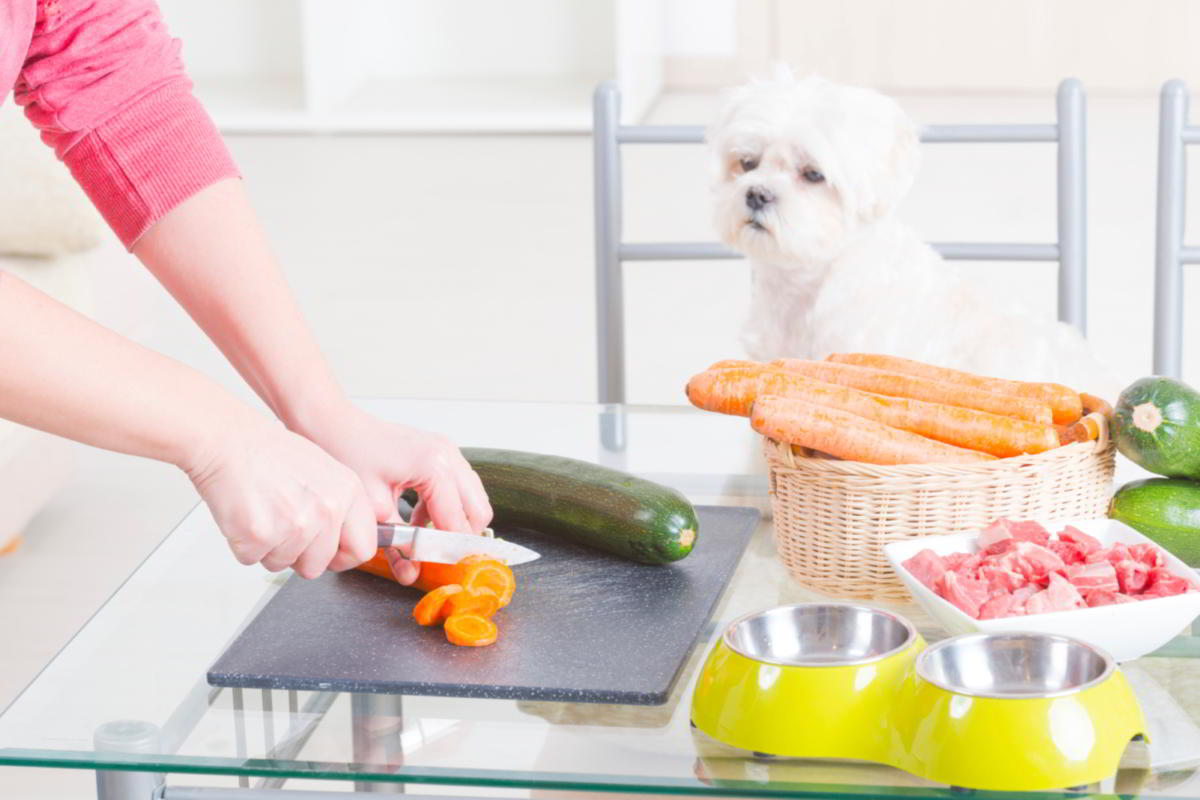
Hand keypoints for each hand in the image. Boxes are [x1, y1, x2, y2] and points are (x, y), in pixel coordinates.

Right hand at [185, 417, 377, 577]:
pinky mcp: (260, 536)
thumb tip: (348, 539)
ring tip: (263, 512)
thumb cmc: (270, 453)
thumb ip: (341, 507)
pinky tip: (246, 515)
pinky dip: (244, 544)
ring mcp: (295, 525)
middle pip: (318, 565)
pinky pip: (253, 560)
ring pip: (283, 564)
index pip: (363, 548)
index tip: (329, 554)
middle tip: (283, 526)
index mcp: (348, 493)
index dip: (341, 556)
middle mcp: (327, 510)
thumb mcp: (325, 472)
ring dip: (269, 548)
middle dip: (298, 555)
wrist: (229, 441)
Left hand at [296, 404, 491, 584]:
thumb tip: (412, 571)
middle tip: (439, 560)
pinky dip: (444, 508)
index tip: (446, 572)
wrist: (333, 423)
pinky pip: (458, 487)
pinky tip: (417, 520)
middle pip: (478, 511)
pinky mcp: (439, 452)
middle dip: (460, 538)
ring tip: (425, 540)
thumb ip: (397, 541)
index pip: (458, 522)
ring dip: (453, 522)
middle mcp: (448, 456)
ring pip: (472, 499)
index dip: (451, 552)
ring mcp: (446, 451)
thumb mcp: (372, 506)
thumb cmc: (347, 452)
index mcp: (434, 467)